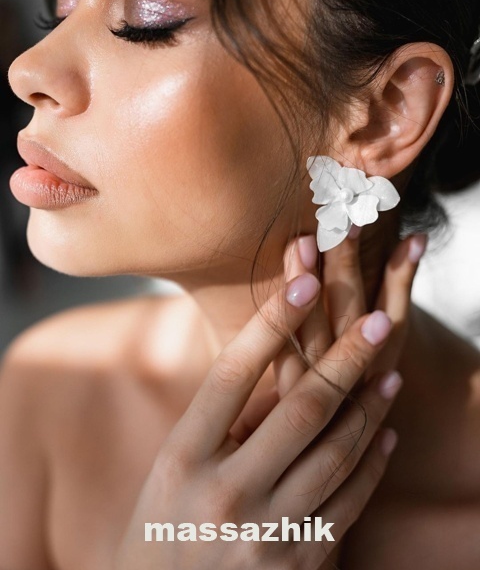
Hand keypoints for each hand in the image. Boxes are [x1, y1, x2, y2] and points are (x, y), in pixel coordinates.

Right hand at [114, 234, 422, 569]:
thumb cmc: (164, 520)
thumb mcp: (175, 463)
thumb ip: (225, 420)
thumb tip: (286, 371)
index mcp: (183, 456)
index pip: (234, 372)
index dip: (273, 321)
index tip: (306, 280)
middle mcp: (224, 493)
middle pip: (302, 408)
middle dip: (346, 357)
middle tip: (377, 320)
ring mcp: (265, 534)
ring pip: (337, 453)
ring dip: (369, 407)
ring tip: (387, 372)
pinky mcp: (297, 563)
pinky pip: (349, 503)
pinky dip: (371, 462)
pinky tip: (384, 433)